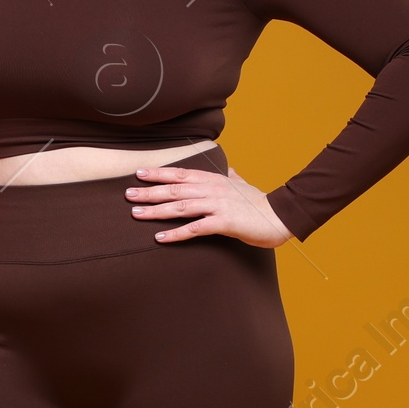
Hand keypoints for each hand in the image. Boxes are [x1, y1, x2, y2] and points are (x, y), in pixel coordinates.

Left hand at [125, 163, 293, 247]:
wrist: (281, 216)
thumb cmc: (260, 203)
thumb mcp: (243, 186)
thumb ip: (233, 177)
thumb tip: (230, 169)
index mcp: (214, 180)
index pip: (181, 174)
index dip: (159, 173)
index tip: (139, 173)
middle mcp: (212, 190)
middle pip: (175, 190)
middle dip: (150, 192)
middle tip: (127, 195)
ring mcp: (218, 205)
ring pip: (181, 207)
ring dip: (156, 211)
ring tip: (136, 213)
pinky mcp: (224, 223)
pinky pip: (195, 228)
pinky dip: (176, 233)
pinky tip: (160, 238)